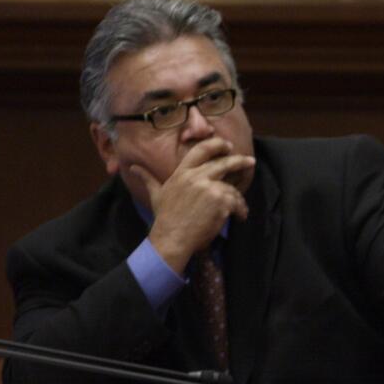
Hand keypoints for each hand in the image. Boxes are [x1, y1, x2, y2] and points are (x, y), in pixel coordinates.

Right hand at [132, 138, 254, 272]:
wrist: (172, 238)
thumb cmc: (165, 218)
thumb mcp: (156, 194)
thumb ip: (148, 178)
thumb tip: (133, 167)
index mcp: (182, 172)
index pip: (201, 150)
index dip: (217, 145)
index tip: (228, 145)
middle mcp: (196, 176)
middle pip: (223, 163)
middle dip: (239, 161)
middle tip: (250, 161)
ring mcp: (210, 187)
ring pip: (232, 188)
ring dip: (238, 199)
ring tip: (239, 209)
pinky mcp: (221, 201)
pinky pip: (237, 202)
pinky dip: (241, 210)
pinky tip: (239, 217)